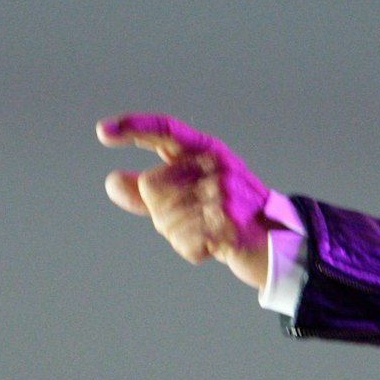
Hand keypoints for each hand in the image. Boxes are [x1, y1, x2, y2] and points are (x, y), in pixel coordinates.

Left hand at [99, 112, 272, 288]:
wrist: (276, 244)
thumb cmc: (227, 216)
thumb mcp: (189, 195)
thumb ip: (149, 191)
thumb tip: (111, 181)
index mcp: (206, 150)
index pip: (165, 130)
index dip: (133, 127)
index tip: (103, 132)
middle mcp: (216, 165)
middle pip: (152, 186)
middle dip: (162, 213)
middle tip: (197, 221)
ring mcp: (225, 193)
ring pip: (165, 219)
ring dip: (179, 235)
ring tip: (209, 234)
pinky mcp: (229, 224)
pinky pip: (184, 241)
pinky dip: (193, 251)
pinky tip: (214, 248)